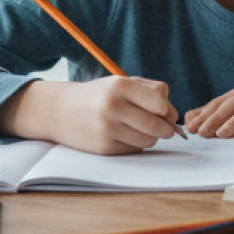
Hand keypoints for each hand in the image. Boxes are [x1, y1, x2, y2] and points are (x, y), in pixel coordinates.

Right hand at [0, 77, 179, 154]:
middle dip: (165, 129)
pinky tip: (123, 135)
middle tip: (163, 128)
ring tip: (139, 129)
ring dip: (150, 138)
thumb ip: (152, 92)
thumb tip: (173, 116)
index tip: (166, 114)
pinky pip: (134, 150)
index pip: (161, 103)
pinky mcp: (104, 147)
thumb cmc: (100, 95)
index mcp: (120, 86)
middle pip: (157, 125)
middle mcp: (113, 106)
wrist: (61, 111)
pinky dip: (135, 145)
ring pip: (148, 141)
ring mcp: (107, 128)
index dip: (169, 111)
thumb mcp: (123, 83)